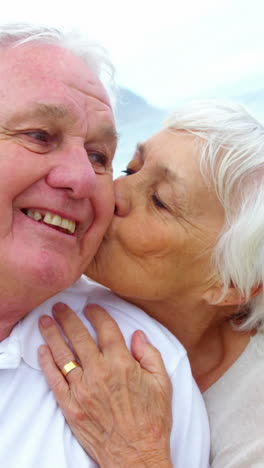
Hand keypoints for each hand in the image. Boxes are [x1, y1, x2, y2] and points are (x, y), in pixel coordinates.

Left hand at [38, 303, 172, 467]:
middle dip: (68, 318)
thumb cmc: (152, 420)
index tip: (91, 307)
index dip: (97, 314)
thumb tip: (138, 335)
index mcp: (122, 364)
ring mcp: (82, 389)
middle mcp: (99, 372)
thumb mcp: (162, 383)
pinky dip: (47, 364)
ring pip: (63, 355)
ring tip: (45, 321)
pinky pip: (55, 380)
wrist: (136, 455)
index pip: (106, 329)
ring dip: (52, 334)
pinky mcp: (71, 406)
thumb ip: (150, 354)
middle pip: (79, 337)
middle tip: (60, 306)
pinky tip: (42, 350)